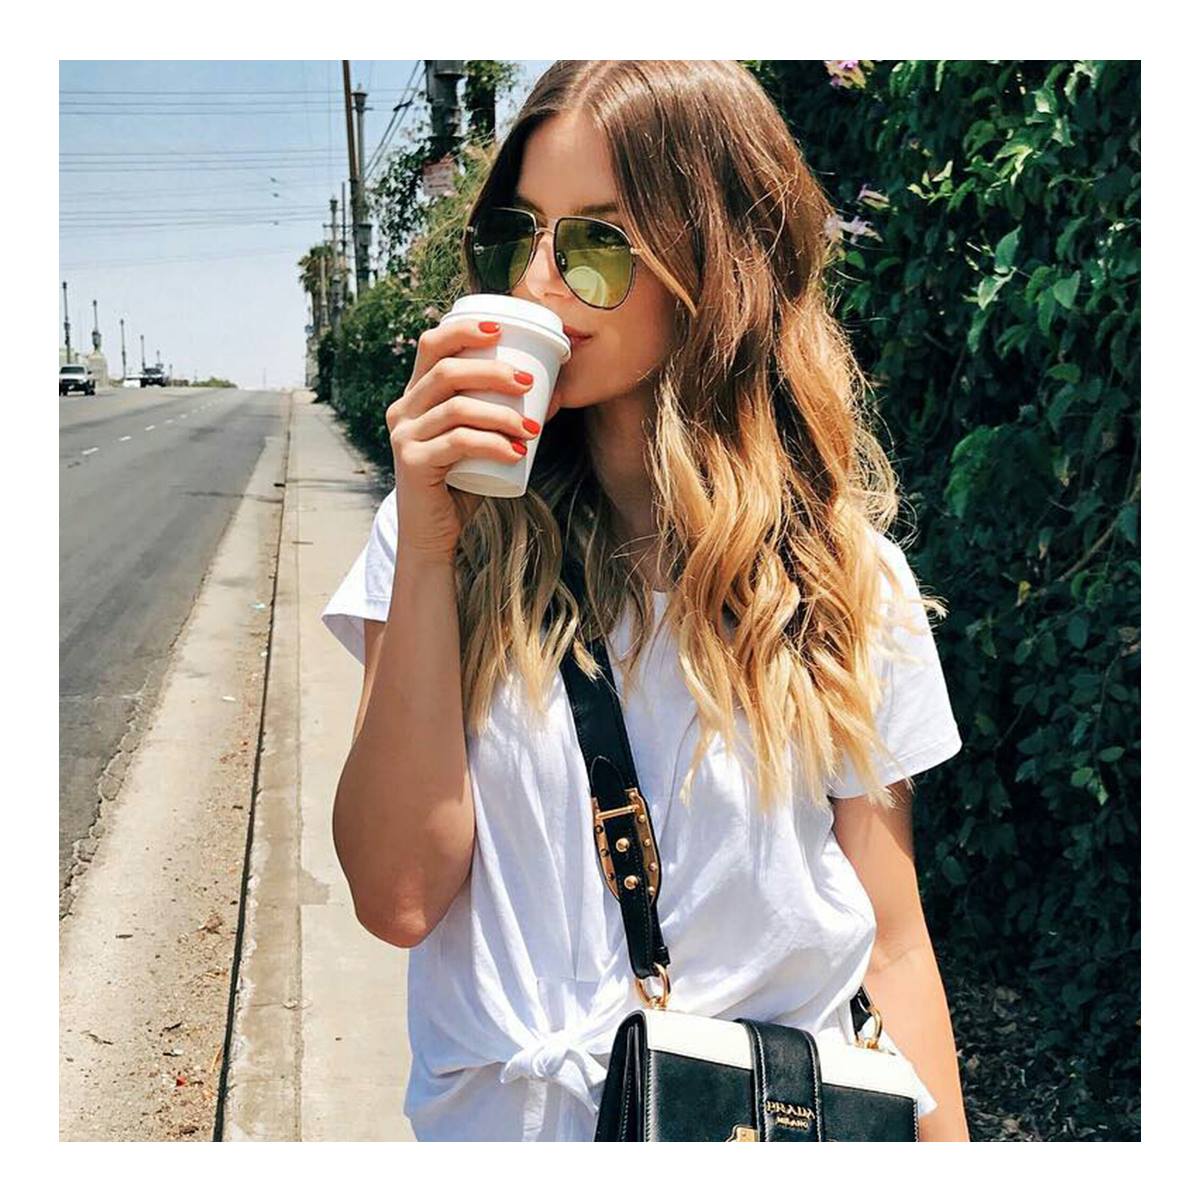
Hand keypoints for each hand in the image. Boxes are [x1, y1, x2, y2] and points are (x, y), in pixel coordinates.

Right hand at [386, 320, 541, 564]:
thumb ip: (503, 417)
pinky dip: (493, 445)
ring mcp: (404, 436)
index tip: (500, 329)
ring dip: (502, 414)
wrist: (434, 534)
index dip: (463, 329)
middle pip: (448, 371)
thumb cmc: (461, 484)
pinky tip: (517, 454)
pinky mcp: (412, 462)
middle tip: (529, 384)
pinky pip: (458, 442)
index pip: (431, 345)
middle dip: (494, 371)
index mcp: (415, 396)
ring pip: (458, 408)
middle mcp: (403, 410)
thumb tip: (553, 394)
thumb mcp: (480, 443)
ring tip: (531, 428)